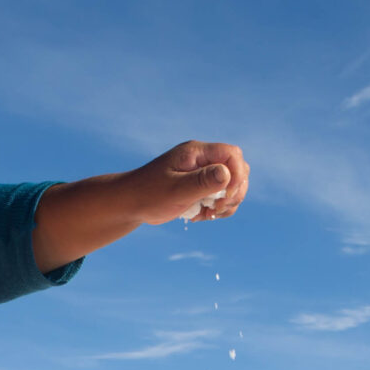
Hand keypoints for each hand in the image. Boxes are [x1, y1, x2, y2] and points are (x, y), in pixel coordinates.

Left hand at [131, 141, 249, 224]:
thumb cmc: (149, 194)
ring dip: (227, 204)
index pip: (232, 154)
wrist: (131, 203)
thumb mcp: (175, 189)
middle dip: (234, 192)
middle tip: (216, 207)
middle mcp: (203, 160)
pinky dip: (218, 210)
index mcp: (196, 153)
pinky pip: (222, 197)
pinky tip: (201, 216)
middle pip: (238, 169)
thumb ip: (202, 181)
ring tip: (207, 213)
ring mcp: (203, 174)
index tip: (225, 195)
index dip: (237, 174)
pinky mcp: (202, 188)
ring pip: (233, 185)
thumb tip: (227, 173)